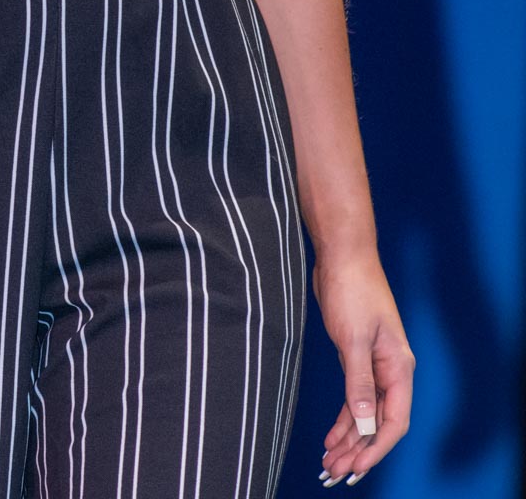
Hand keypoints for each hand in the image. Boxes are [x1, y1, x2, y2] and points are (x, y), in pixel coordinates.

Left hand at [312, 248, 414, 485]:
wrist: (342, 254)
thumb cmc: (352, 289)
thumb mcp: (352, 339)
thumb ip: (358, 382)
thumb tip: (363, 423)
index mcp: (398, 368)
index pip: (393, 422)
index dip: (375, 448)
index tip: (355, 469)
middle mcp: (391, 370)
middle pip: (378, 422)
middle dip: (358, 450)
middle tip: (333, 472)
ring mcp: (374, 364)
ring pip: (364, 413)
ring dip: (348, 438)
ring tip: (329, 462)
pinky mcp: (356, 356)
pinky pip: (353, 397)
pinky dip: (343, 418)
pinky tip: (331, 436)